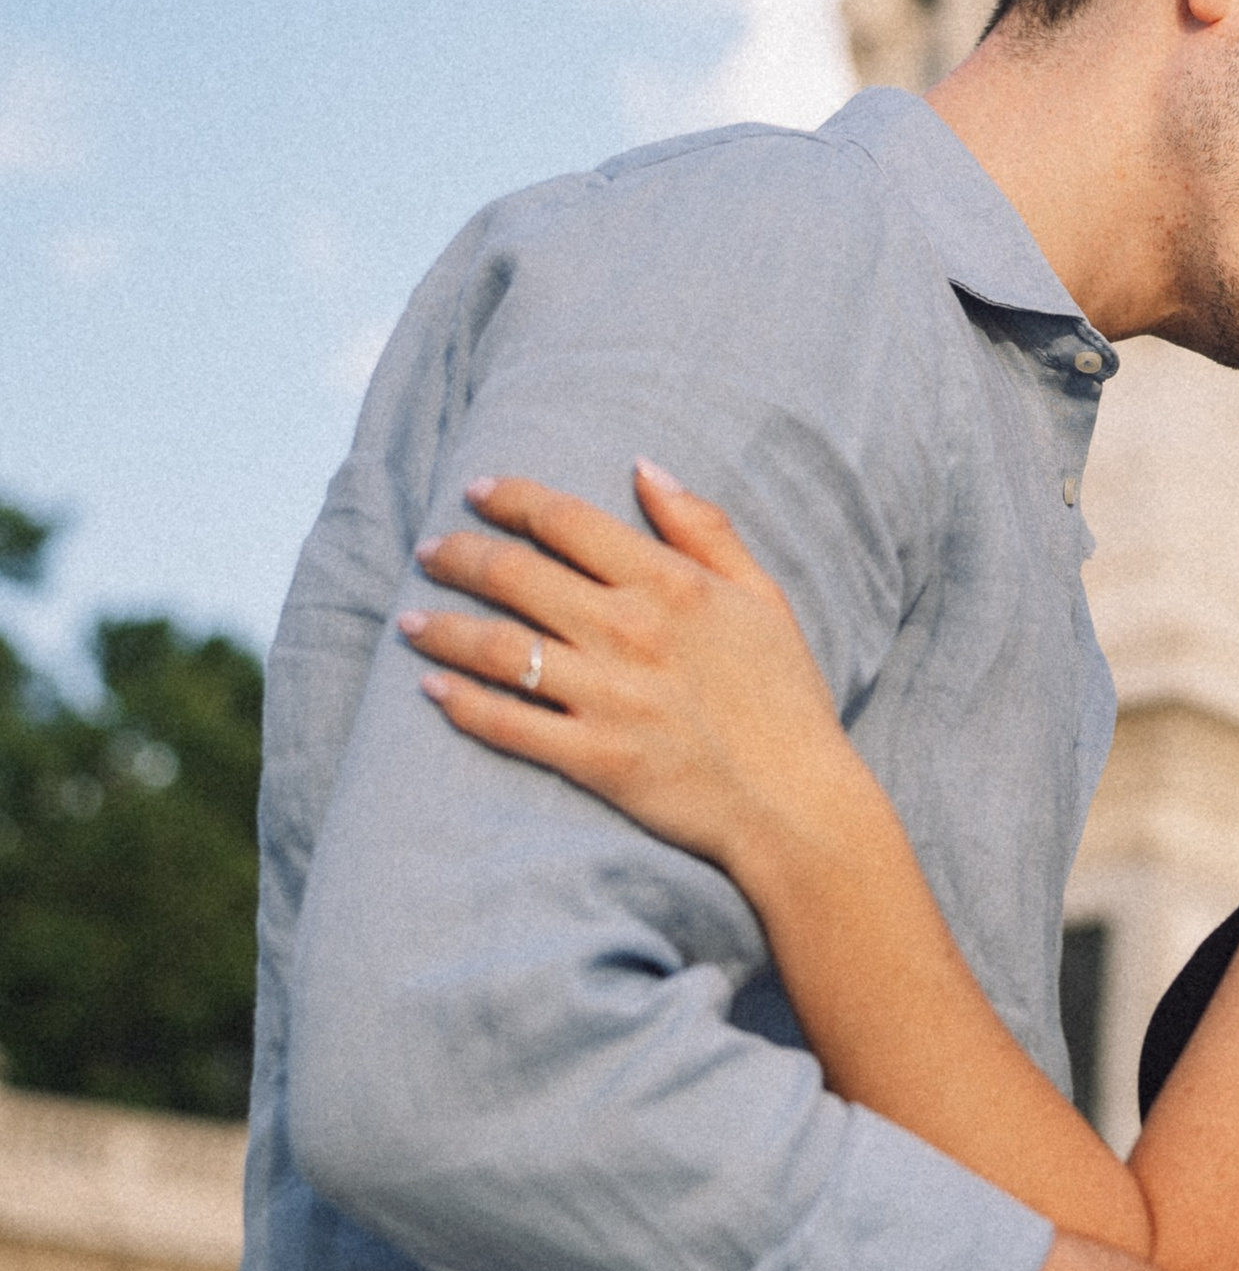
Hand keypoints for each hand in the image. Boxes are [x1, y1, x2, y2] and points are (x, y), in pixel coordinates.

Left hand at [401, 464, 852, 881]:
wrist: (796, 803)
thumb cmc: (785, 697)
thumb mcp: (761, 596)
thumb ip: (704, 527)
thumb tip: (645, 468)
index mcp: (670, 584)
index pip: (566, 520)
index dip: (510, 498)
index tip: (476, 492)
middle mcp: (629, 631)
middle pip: (515, 574)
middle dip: (458, 556)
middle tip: (428, 552)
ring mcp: (606, 696)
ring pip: (497, 647)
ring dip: (442, 628)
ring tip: (409, 619)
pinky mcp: (593, 757)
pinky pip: (508, 723)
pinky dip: (462, 704)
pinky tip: (432, 689)